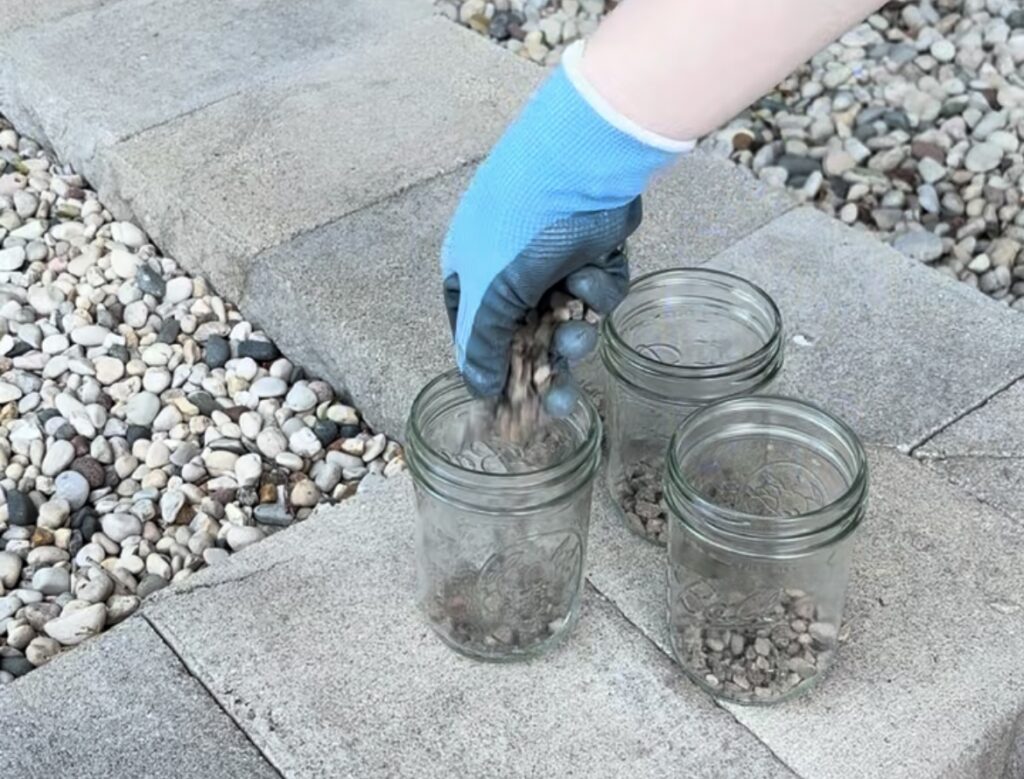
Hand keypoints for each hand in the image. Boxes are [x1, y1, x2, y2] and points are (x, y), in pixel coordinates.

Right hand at [442, 42, 683, 410]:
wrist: (583, 161)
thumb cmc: (521, 222)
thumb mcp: (491, 293)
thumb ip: (481, 346)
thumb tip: (477, 389)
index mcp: (470, 272)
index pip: (476, 335)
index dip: (496, 370)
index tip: (516, 407)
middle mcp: (508, 266)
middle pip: (527, 335)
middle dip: (545, 365)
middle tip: (563, 404)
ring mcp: (552, 256)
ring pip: (566, 316)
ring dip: (574, 329)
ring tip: (581, 331)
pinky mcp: (592, 248)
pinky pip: (595, 290)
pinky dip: (597, 287)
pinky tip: (593, 270)